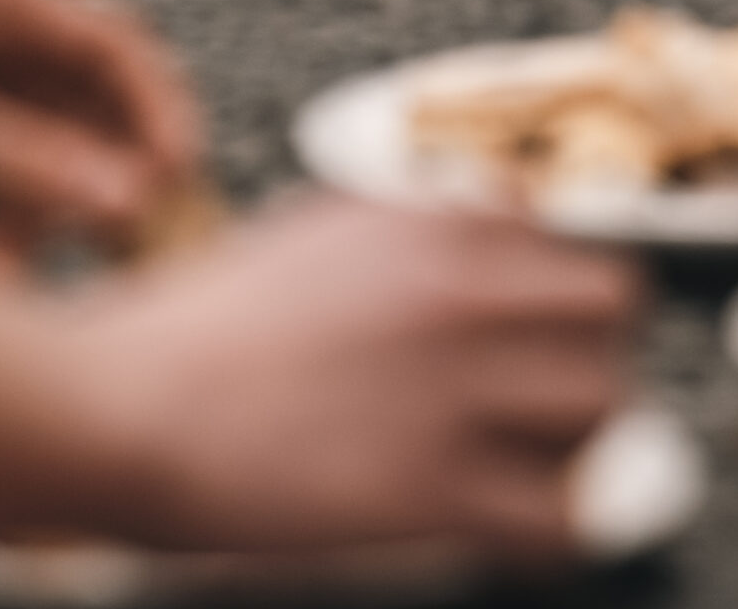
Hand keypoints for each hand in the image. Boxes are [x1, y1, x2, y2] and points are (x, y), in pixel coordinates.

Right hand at [80, 193, 639, 556]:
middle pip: (612, 304)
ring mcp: (453, 389)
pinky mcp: (435, 490)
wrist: (125, 406)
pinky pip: (562, 515)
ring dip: (577, 433)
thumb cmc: (201, 327)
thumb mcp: (316, 228)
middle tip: (551, 384)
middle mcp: (458, 291)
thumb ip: (416, 222)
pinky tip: (514, 520)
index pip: (564, 229)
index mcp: (427, 222)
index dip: (552, 281)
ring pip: (601, 404)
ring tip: (532, 455)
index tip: (538, 316)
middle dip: (590, 344)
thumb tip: (499, 214)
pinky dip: (555, 523)